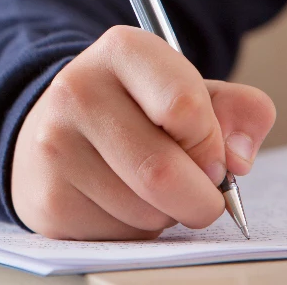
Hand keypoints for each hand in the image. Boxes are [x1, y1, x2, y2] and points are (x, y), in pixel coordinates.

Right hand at [10, 26, 276, 239]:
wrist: (57, 128)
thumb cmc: (136, 110)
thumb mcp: (190, 90)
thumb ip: (238, 110)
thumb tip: (238, 159)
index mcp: (121, 51)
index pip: (184, 107)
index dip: (211, 143)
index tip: (210, 152)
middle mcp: (76, 91)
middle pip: (162, 172)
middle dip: (200, 196)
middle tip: (201, 190)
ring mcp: (54, 147)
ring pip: (144, 212)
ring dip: (167, 214)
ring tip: (149, 188)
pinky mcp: (48, 199)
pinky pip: (118, 236)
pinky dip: (135, 231)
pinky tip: (119, 202)